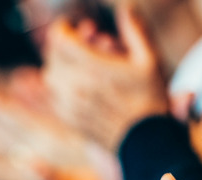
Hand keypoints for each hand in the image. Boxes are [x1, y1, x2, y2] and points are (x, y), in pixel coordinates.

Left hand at [42, 2, 168, 150]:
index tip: (74, 26)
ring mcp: (70, 105)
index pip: (59, 39)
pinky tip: (79, 86)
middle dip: (64, 46)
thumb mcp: (150, 60)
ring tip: (80, 64)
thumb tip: (126, 7)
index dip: (64, 28)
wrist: (146, 144)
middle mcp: (76, 86)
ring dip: (61, 66)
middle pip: (53, 55)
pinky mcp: (70, 119)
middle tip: (80, 44)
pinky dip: (62, 86)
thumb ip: (135, 30)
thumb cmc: (150, 101)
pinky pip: (55, 96)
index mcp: (93, 68)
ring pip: (51, 76)